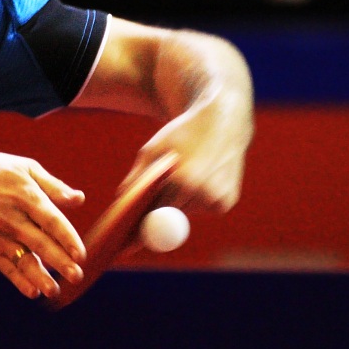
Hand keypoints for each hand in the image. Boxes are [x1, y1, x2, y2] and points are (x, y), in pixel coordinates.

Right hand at [0, 151, 85, 298]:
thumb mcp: (25, 168)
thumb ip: (53, 186)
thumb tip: (79, 199)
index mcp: (25, 196)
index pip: (50, 220)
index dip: (66, 237)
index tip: (81, 254)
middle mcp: (11, 218)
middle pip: (39, 242)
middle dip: (58, 261)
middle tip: (76, 276)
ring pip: (22, 259)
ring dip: (39, 276)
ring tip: (54, 291)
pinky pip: (5, 267)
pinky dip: (18, 280)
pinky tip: (33, 291)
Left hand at [121, 90, 250, 215]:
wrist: (223, 121)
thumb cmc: (184, 132)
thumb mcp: (155, 148)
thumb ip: (137, 175)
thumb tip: (120, 197)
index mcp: (184, 180)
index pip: (157, 213)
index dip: (147, 218)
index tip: (138, 226)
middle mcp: (204, 193)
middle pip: (172, 215)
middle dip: (164, 206)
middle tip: (165, 185)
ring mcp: (219, 199)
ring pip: (189, 212)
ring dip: (182, 201)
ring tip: (187, 173)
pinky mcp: (228, 201)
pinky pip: (204, 209)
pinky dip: (199, 199)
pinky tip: (202, 177)